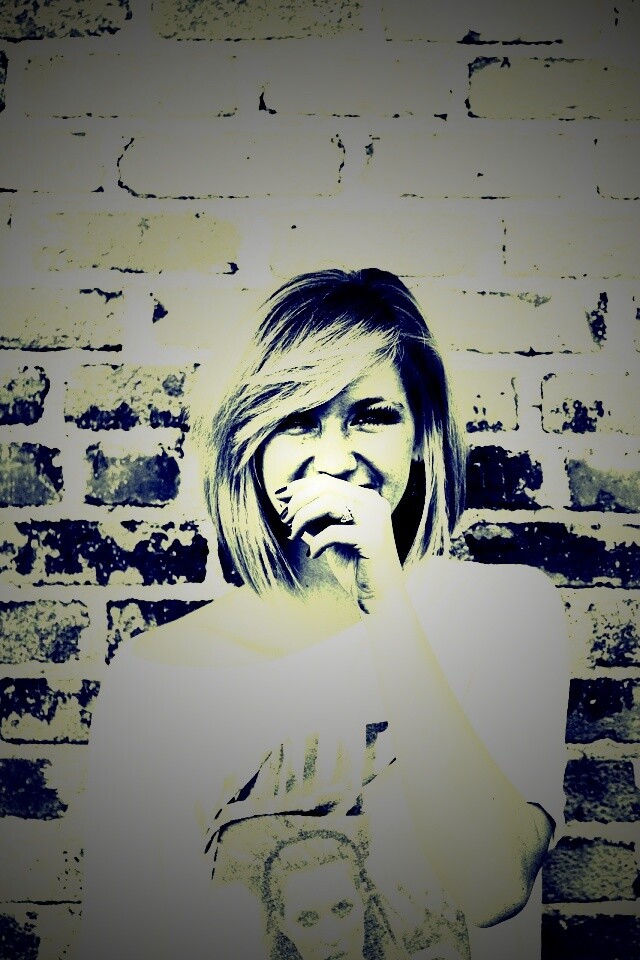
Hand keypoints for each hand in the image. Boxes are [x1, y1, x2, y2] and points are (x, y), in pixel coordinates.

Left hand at [277, 476, 403, 611]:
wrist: (380, 597)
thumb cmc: (354, 567)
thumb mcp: (331, 536)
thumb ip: (317, 518)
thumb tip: (286, 501)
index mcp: (367, 499)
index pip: (328, 482)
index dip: (300, 486)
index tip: (280, 497)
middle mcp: (375, 503)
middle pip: (326, 487)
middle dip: (298, 501)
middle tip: (284, 519)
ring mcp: (376, 519)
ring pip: (328, 503)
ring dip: (303, 518)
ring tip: (293, 535)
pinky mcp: (373, 538)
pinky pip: (333, 532)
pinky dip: (317, 542)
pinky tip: (313, 555)